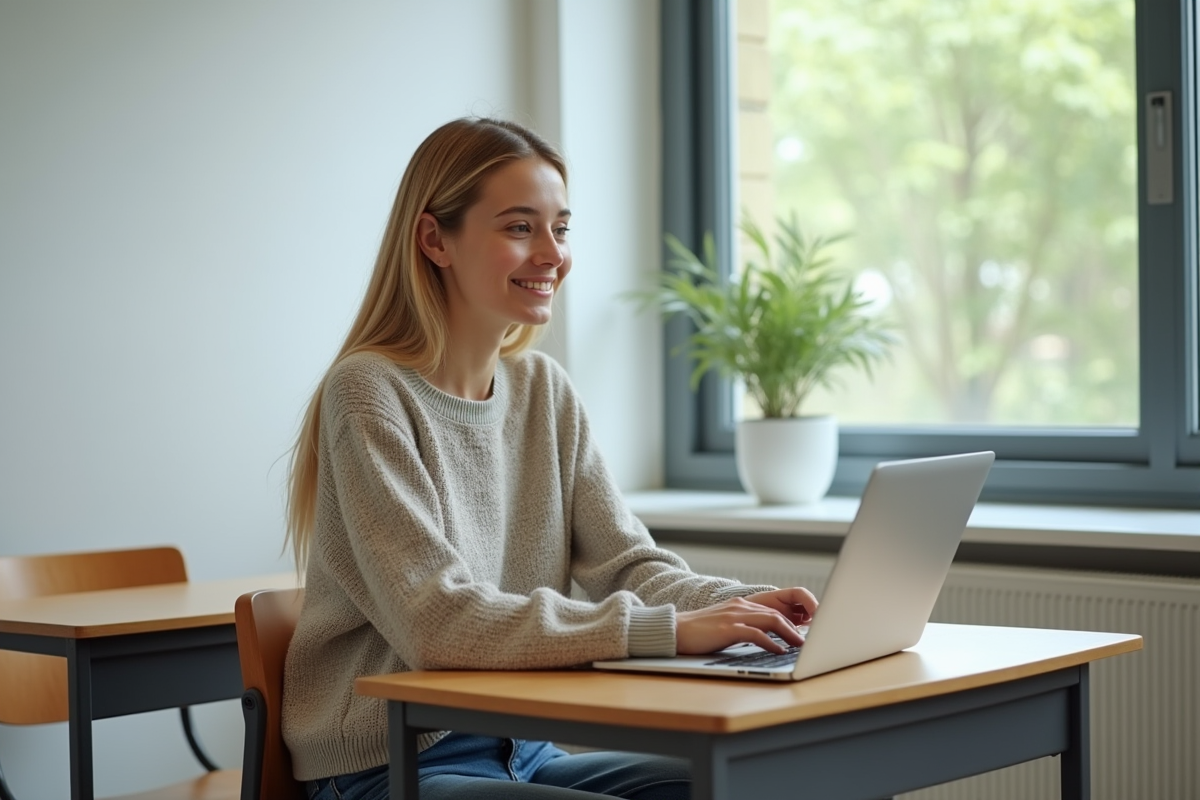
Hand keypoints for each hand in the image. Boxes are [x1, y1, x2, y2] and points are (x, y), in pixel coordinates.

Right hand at [675, 587, 817, 654]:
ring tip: (801, 646)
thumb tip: (765, 640)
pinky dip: (771, 643)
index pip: (773, 610)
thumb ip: (744, 627)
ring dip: (790, 634)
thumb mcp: (725, 625)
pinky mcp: (728, 628)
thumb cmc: (700, 632)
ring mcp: (734, 616)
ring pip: (771, 621)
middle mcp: (740, 606)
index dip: (792, 621)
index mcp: (741, 604)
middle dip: (796, 628)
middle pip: (777, 614)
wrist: (676, 630)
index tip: (804, 633)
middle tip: (810, 642)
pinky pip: (756, 634)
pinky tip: (779, 651)